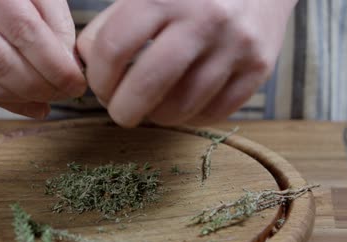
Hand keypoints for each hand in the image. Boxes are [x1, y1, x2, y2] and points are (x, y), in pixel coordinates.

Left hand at [77, 0, 296, 126]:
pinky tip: (183, 104)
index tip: (99, 87)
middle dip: (123, 110)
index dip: (98, 78)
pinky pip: (215, 112)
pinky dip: (192, 117)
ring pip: (182, 107)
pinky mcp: (259, 67)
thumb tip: (86, 63)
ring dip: (157, 116)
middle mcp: (204, 19)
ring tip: (152, 106)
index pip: (114, 48)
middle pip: (148, 85)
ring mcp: (235, 45)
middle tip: (120, 112)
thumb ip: (112, 24)